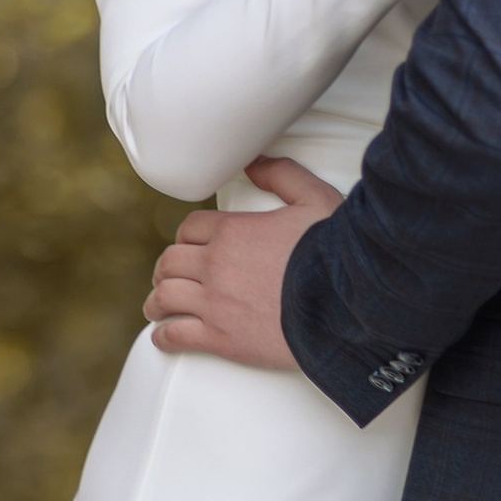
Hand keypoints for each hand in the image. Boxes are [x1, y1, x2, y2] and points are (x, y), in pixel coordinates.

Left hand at [144, 155, 340, 369]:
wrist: (344, 303)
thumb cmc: (334, 252)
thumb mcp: (315, 199)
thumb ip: (282, 175)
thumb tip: (253, 161)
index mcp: (232, 231)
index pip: (190, 230)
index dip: (186, 238)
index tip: (188, 248)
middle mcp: (215, 265)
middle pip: (171, 262)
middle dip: (166, 269)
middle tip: (167, 278)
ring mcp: (214, 303)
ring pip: (165, 298)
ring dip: (156, 302)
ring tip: (156, 308)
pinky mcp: (220, 338)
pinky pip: (176, 335)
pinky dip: (163, 336)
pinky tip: (162, 337)